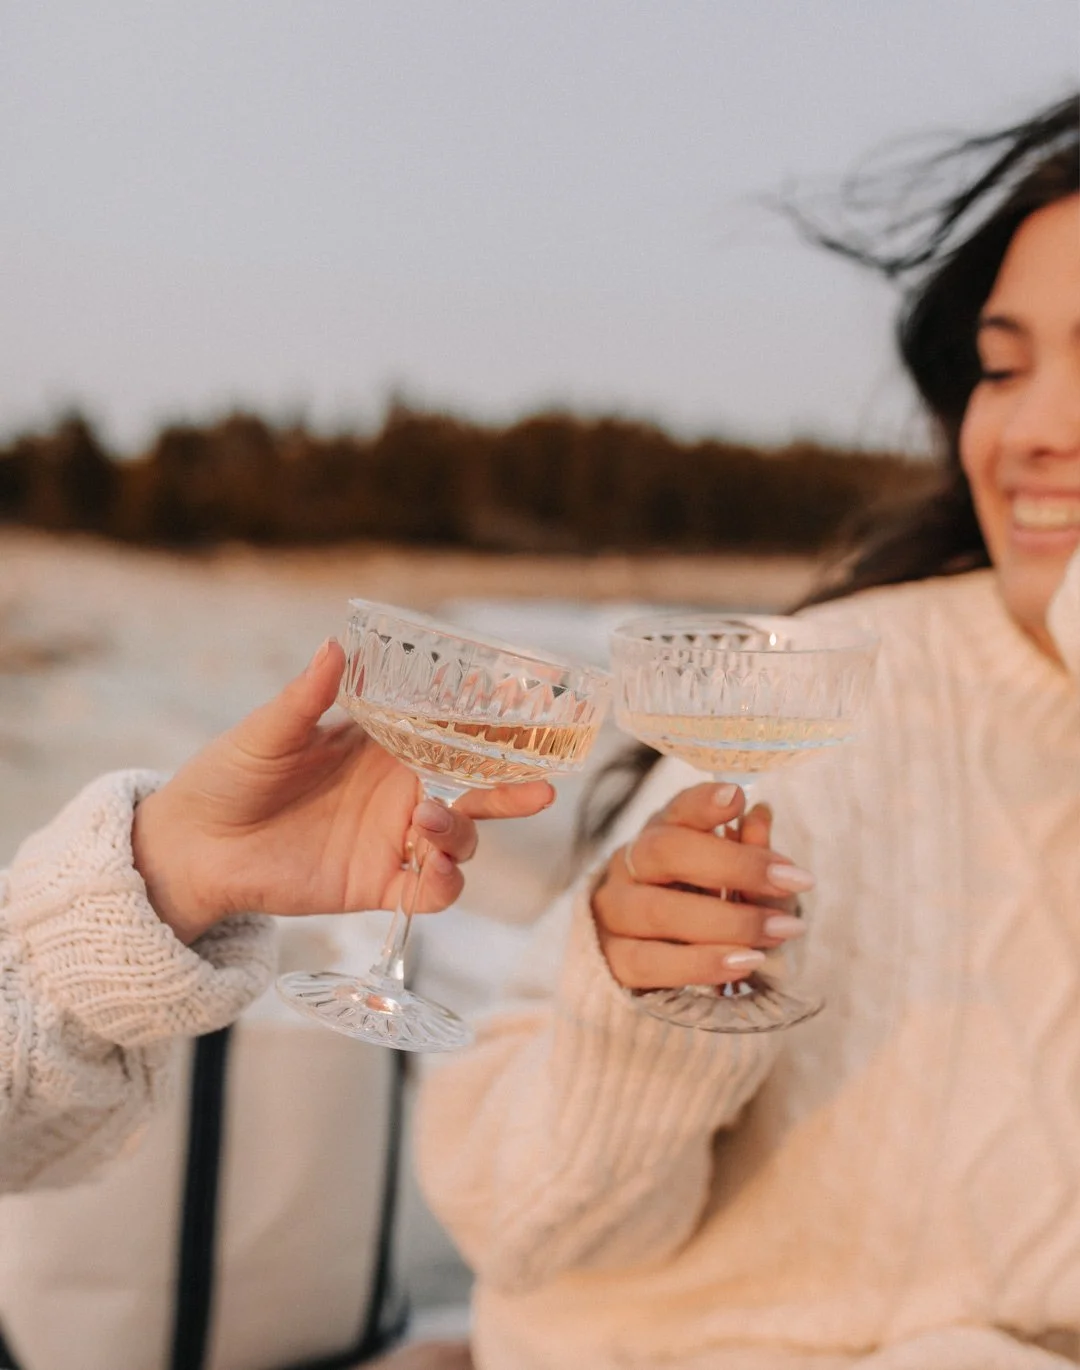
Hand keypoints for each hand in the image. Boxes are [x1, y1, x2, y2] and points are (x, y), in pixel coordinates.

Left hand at [132, 639, 554, 942]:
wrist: (193, 845)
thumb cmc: (228, 775)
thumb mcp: (267, 731)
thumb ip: (306, 697)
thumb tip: (334, 645)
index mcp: (381, 747)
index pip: (449, 732)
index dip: (489, 723)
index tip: (522, 707)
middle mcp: (398, 792)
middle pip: (475, 791)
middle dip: (513, 789)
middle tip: (542, 786)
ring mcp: (391, 839)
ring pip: (461, 839)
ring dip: (462, 831)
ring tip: (427, 819)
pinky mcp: (376, 883)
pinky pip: (431, 892)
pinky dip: (445, 884)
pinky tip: (435, 870)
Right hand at [591, 782, 814, 989]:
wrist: (657, 960)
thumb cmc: (707, 910)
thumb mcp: (736, 880)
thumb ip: (749, 855)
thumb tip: (759, 817)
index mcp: (660, 834)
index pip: (677, 809)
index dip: (704, 803)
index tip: (738, 798)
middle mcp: (629, 865)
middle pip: (665, 851)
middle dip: (735, 865)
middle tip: (792, 880)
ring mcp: (614, 912)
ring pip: (658, 910)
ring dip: (728, 922)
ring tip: (779, 929)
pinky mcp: (610, 959)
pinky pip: (649, 962)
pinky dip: (701, 963)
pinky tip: (744, 962)